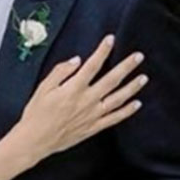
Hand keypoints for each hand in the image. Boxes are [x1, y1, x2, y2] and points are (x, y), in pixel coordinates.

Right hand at [19, 36, 145, 162]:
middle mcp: (87, 100)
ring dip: (132, 87)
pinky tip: (136, 104)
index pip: (92, 65)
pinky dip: (127, 111)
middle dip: (126, 66)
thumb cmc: (36, 114)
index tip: (111, 39)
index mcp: (74, 88)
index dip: (103, 51)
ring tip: (143, 77)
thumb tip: (77, 60)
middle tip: (138, 56)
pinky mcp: (93, 127)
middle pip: (112, 80)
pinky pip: (114, 118)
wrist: (35, 140)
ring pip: (118, 99)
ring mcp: (92, 115)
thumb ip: (60, 72)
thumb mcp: (43, 88)